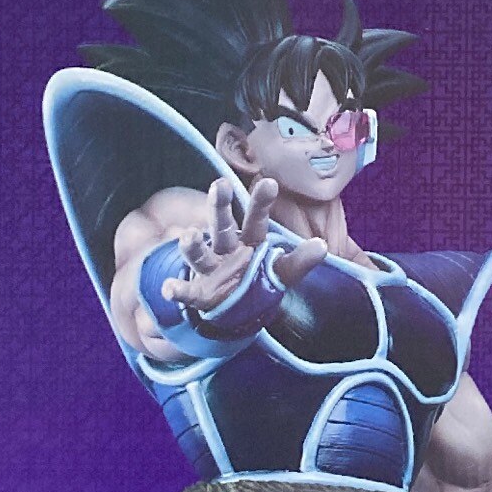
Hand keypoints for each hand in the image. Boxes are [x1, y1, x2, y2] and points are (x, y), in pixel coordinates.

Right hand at [159, 177, 326, 312]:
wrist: (235, 307)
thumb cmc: (258, 280)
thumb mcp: (281, 272)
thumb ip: (299, 261)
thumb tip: (323, 245)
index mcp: (250, 241)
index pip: (256, 219)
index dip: (261, 203)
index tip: (270, 183)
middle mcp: (226, 249)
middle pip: (221, 224)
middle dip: (220, 206)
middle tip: (220, 186)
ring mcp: (210, 268)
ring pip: (199, 253)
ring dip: (193, 244)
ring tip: (188, 236)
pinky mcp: (199, 293)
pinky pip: (186, 292)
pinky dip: (176, 290)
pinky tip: (168, 289)